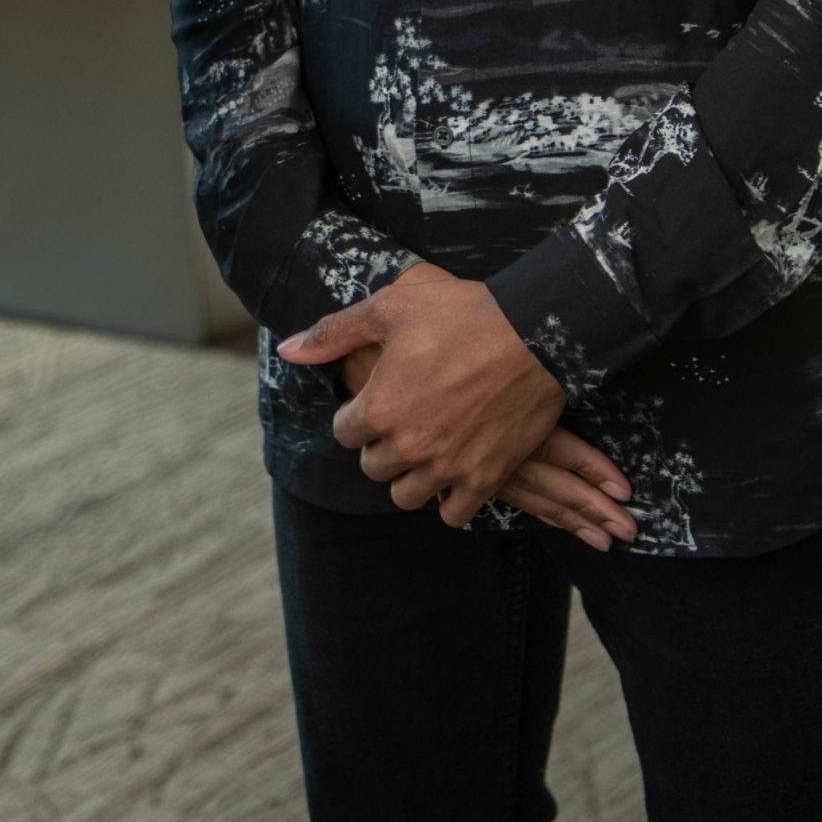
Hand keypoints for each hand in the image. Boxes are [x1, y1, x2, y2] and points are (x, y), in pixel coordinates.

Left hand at [278, 263, 567, 527]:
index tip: (377, 399)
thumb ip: (334, 334)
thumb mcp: (389, 308)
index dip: (358, 415)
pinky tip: (454, 469)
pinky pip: (453, 514)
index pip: (344, 433)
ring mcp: (448, 467)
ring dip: (410, 476)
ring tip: (425, 446)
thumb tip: (288, 350)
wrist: (534, 332)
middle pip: (373, 468)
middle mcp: (409, 445)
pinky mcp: (486, 478)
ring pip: (407, 496)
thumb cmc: (459, 313)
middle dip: (381, 446)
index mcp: (380, 407)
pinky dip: (450, 499)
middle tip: (402, 420)